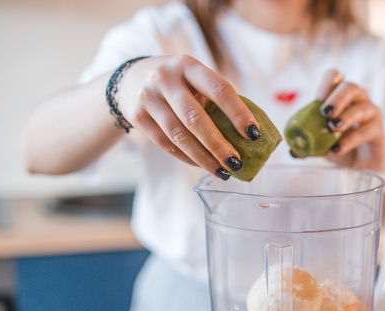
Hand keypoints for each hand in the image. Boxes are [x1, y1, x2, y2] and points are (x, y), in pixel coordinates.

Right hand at [116, 55, 261, 179]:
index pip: (219, 89)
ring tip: (222, 171)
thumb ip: (215, 98)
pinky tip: (202, 165)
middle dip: (218, 144)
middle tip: (236, 163)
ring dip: (203, 157)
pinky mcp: (137, 116)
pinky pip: (166, 143)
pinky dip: (187, 158)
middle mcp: (165, 78)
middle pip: (195, 118)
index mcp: (188, 65)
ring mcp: (148, 97)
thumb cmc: (176, 82)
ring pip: (179, 135)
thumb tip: (247, 133)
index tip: (254, 134)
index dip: (238, 113)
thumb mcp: (193, 78)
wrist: (130, 79)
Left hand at [315, 69, 384, 169]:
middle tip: (324, 113)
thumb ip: (305, 145)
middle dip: (336, 98)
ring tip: (333, 128)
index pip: (335, 77)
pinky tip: (337, 149)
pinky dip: (350, 140)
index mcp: (340, 95)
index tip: (317, 100)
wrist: (360, 164)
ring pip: (361, 108)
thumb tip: (292, 151)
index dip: (326, 84)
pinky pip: (365, 131)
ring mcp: (370, 112)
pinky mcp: (378, 130)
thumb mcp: (319, 144)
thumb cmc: (339, 145)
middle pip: (350, 87)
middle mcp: (357, 99)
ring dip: (346, 117)